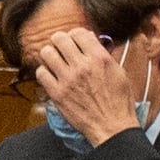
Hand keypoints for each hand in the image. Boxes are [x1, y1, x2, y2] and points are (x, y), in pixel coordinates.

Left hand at [27, 24, 148, 153]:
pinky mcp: (57, 93)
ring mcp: (68, 79)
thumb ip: (103, 55)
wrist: (112, 126)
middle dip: (60, 41)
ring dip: (50, 54)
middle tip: (61, 48)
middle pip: (59, 38)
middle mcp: (82, 66)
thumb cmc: (118, 101)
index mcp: (100, 58)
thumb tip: (90, 41)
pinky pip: (41, 73)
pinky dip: (44, 72)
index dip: (75, 35)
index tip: (75, 40)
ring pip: (46, 53)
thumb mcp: (118, 73)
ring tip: (55, 60)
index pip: (79, 33)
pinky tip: (51, 76)